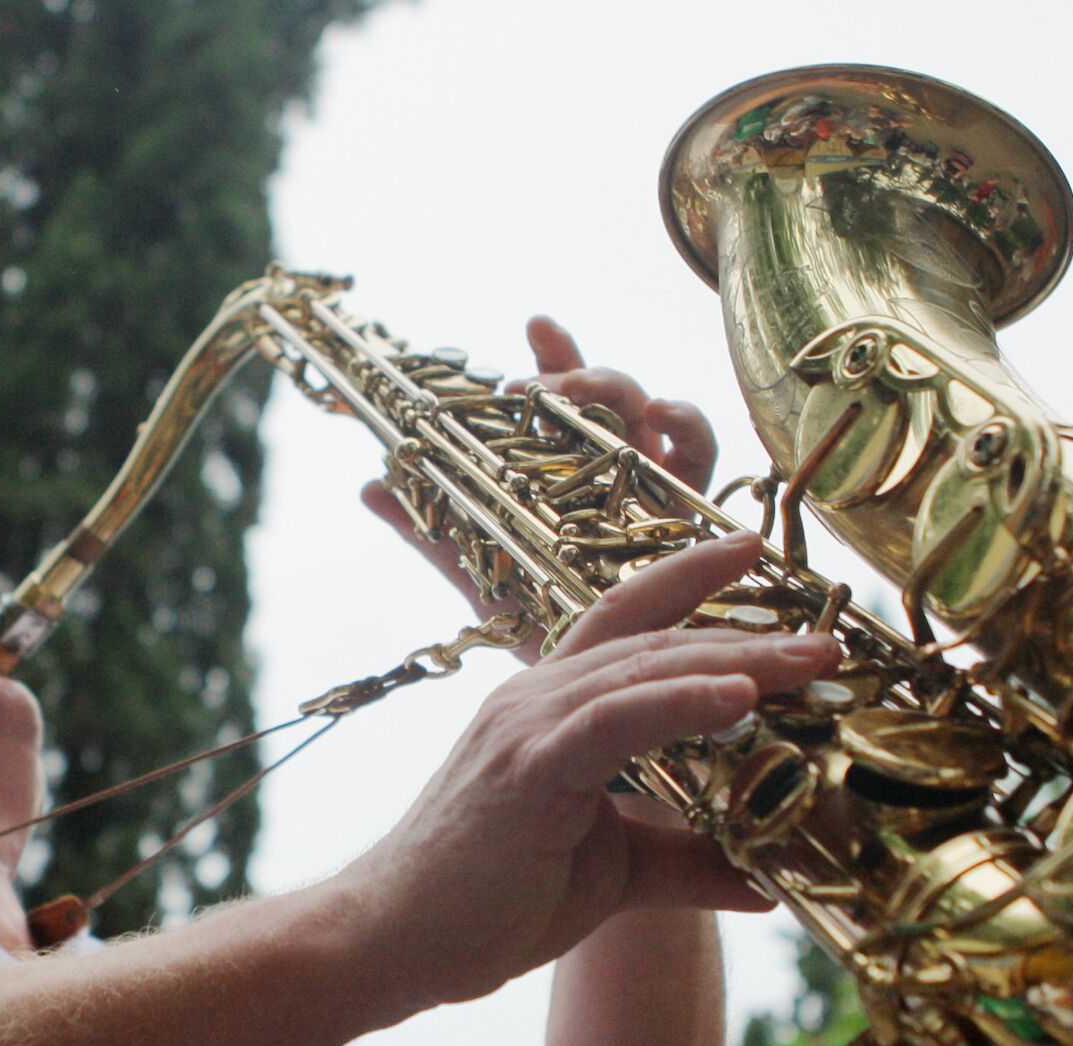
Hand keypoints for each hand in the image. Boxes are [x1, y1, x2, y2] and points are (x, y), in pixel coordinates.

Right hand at [335, 531, 837, 1006]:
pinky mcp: (525, 767)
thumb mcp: (611, 872)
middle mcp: (535, 698)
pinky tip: (740, 694)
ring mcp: (526, 725)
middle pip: (653, 641)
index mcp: (550, 710)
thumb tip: (769, 880)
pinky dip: (680, 700)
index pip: (627, 625)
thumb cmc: (487, 901)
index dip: (689, 582)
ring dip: (735, 657)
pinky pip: (615, 720)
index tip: (755, 551)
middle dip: (747, 630)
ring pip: (642, 668)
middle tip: (832, 635)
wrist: (393, 941)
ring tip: (813, 658)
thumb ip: (686, 861)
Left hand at [361, 315, 720, 642]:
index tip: (534, 324)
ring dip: (613, 387)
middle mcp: (615, 470)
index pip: (563, 401)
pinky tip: (661, 415)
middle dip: (573, 373)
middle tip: (530, 387)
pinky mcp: (692, 512)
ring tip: (574, 391)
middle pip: (606, 397)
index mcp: (569, 471)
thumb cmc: (536, 629)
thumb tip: (370, 485)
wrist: (583, 694)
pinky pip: (703, 457)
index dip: (554, 358)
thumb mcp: (478, 573)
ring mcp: (655, 486)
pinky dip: (687, 425)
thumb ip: (428, 530)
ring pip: (646, 411)